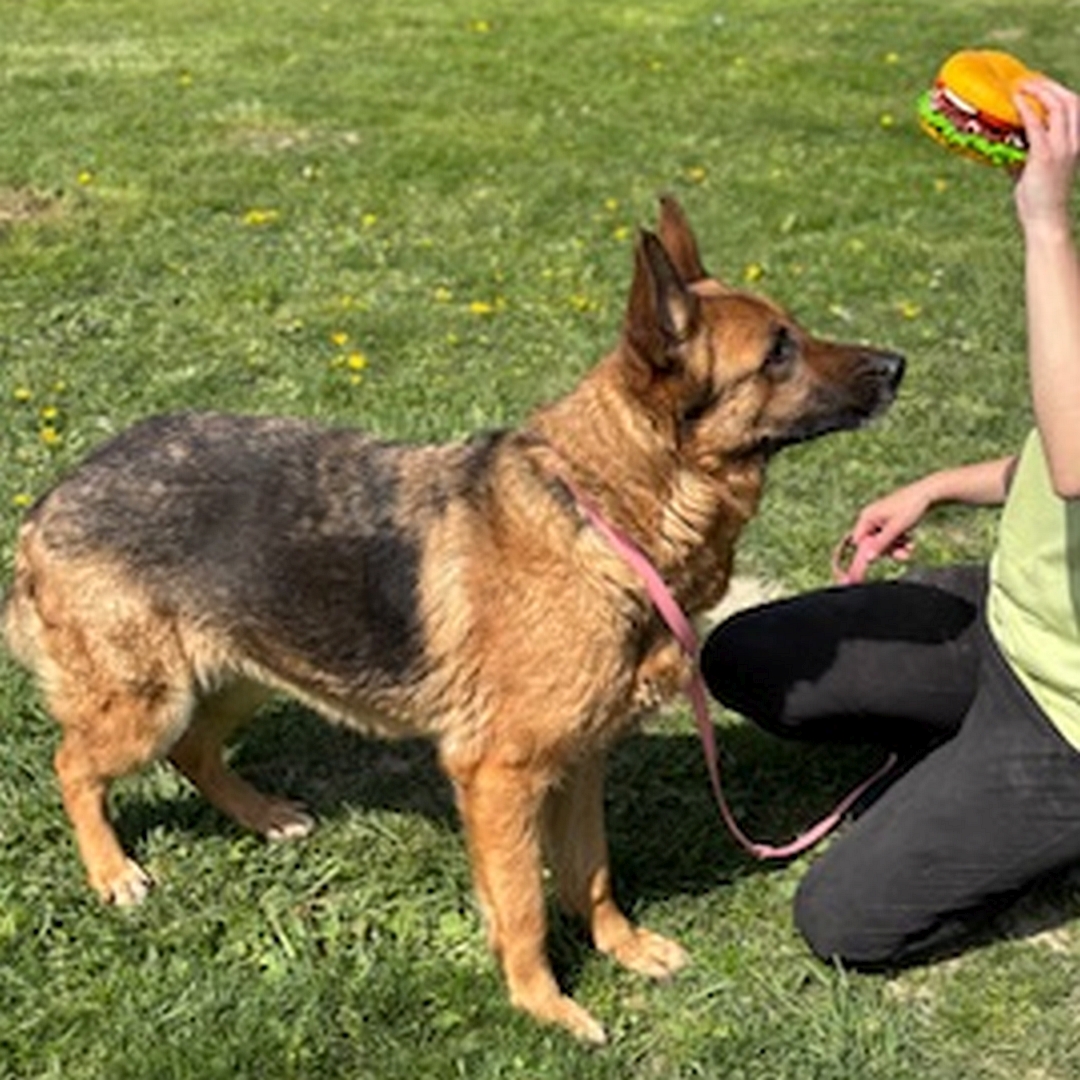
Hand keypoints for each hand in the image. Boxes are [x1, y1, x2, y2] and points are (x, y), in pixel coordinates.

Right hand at [830, 482, 929, 583]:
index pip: (858, 541)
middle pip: (873, 543)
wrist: (929, 492)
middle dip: (888, 551)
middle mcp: (871, 518)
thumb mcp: (896, 528)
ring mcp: (881, 519)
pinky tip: (910, 541)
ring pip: (884, 541)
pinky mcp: (890, 520)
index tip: (867, 568)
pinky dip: (900, 541)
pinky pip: (890, 536)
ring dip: (896, 548)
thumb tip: (868, 558)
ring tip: (910, 547)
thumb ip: (881, 544)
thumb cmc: (910, 506)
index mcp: (867, 517)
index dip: (864, 555)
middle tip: (904, 556)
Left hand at [1014, 78, 1079, 230]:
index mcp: (1075, 144)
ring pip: (1058, 107)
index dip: (1058, 92)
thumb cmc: (1039, 199)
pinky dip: (1026, 110)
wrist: (1045, 220)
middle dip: (1049, 86)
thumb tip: (1002, 144)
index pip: (1075, 107)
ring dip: (1039, 92)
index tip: (1039, 84)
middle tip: (1028, 81)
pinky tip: (1015, 102)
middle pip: (1070, 101)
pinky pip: (1036, 126)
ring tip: (1021, 87)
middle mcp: (1072, 143)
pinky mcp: (1044, 158)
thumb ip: (1022, 154)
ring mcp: (1061, 149)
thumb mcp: (1032, 170)